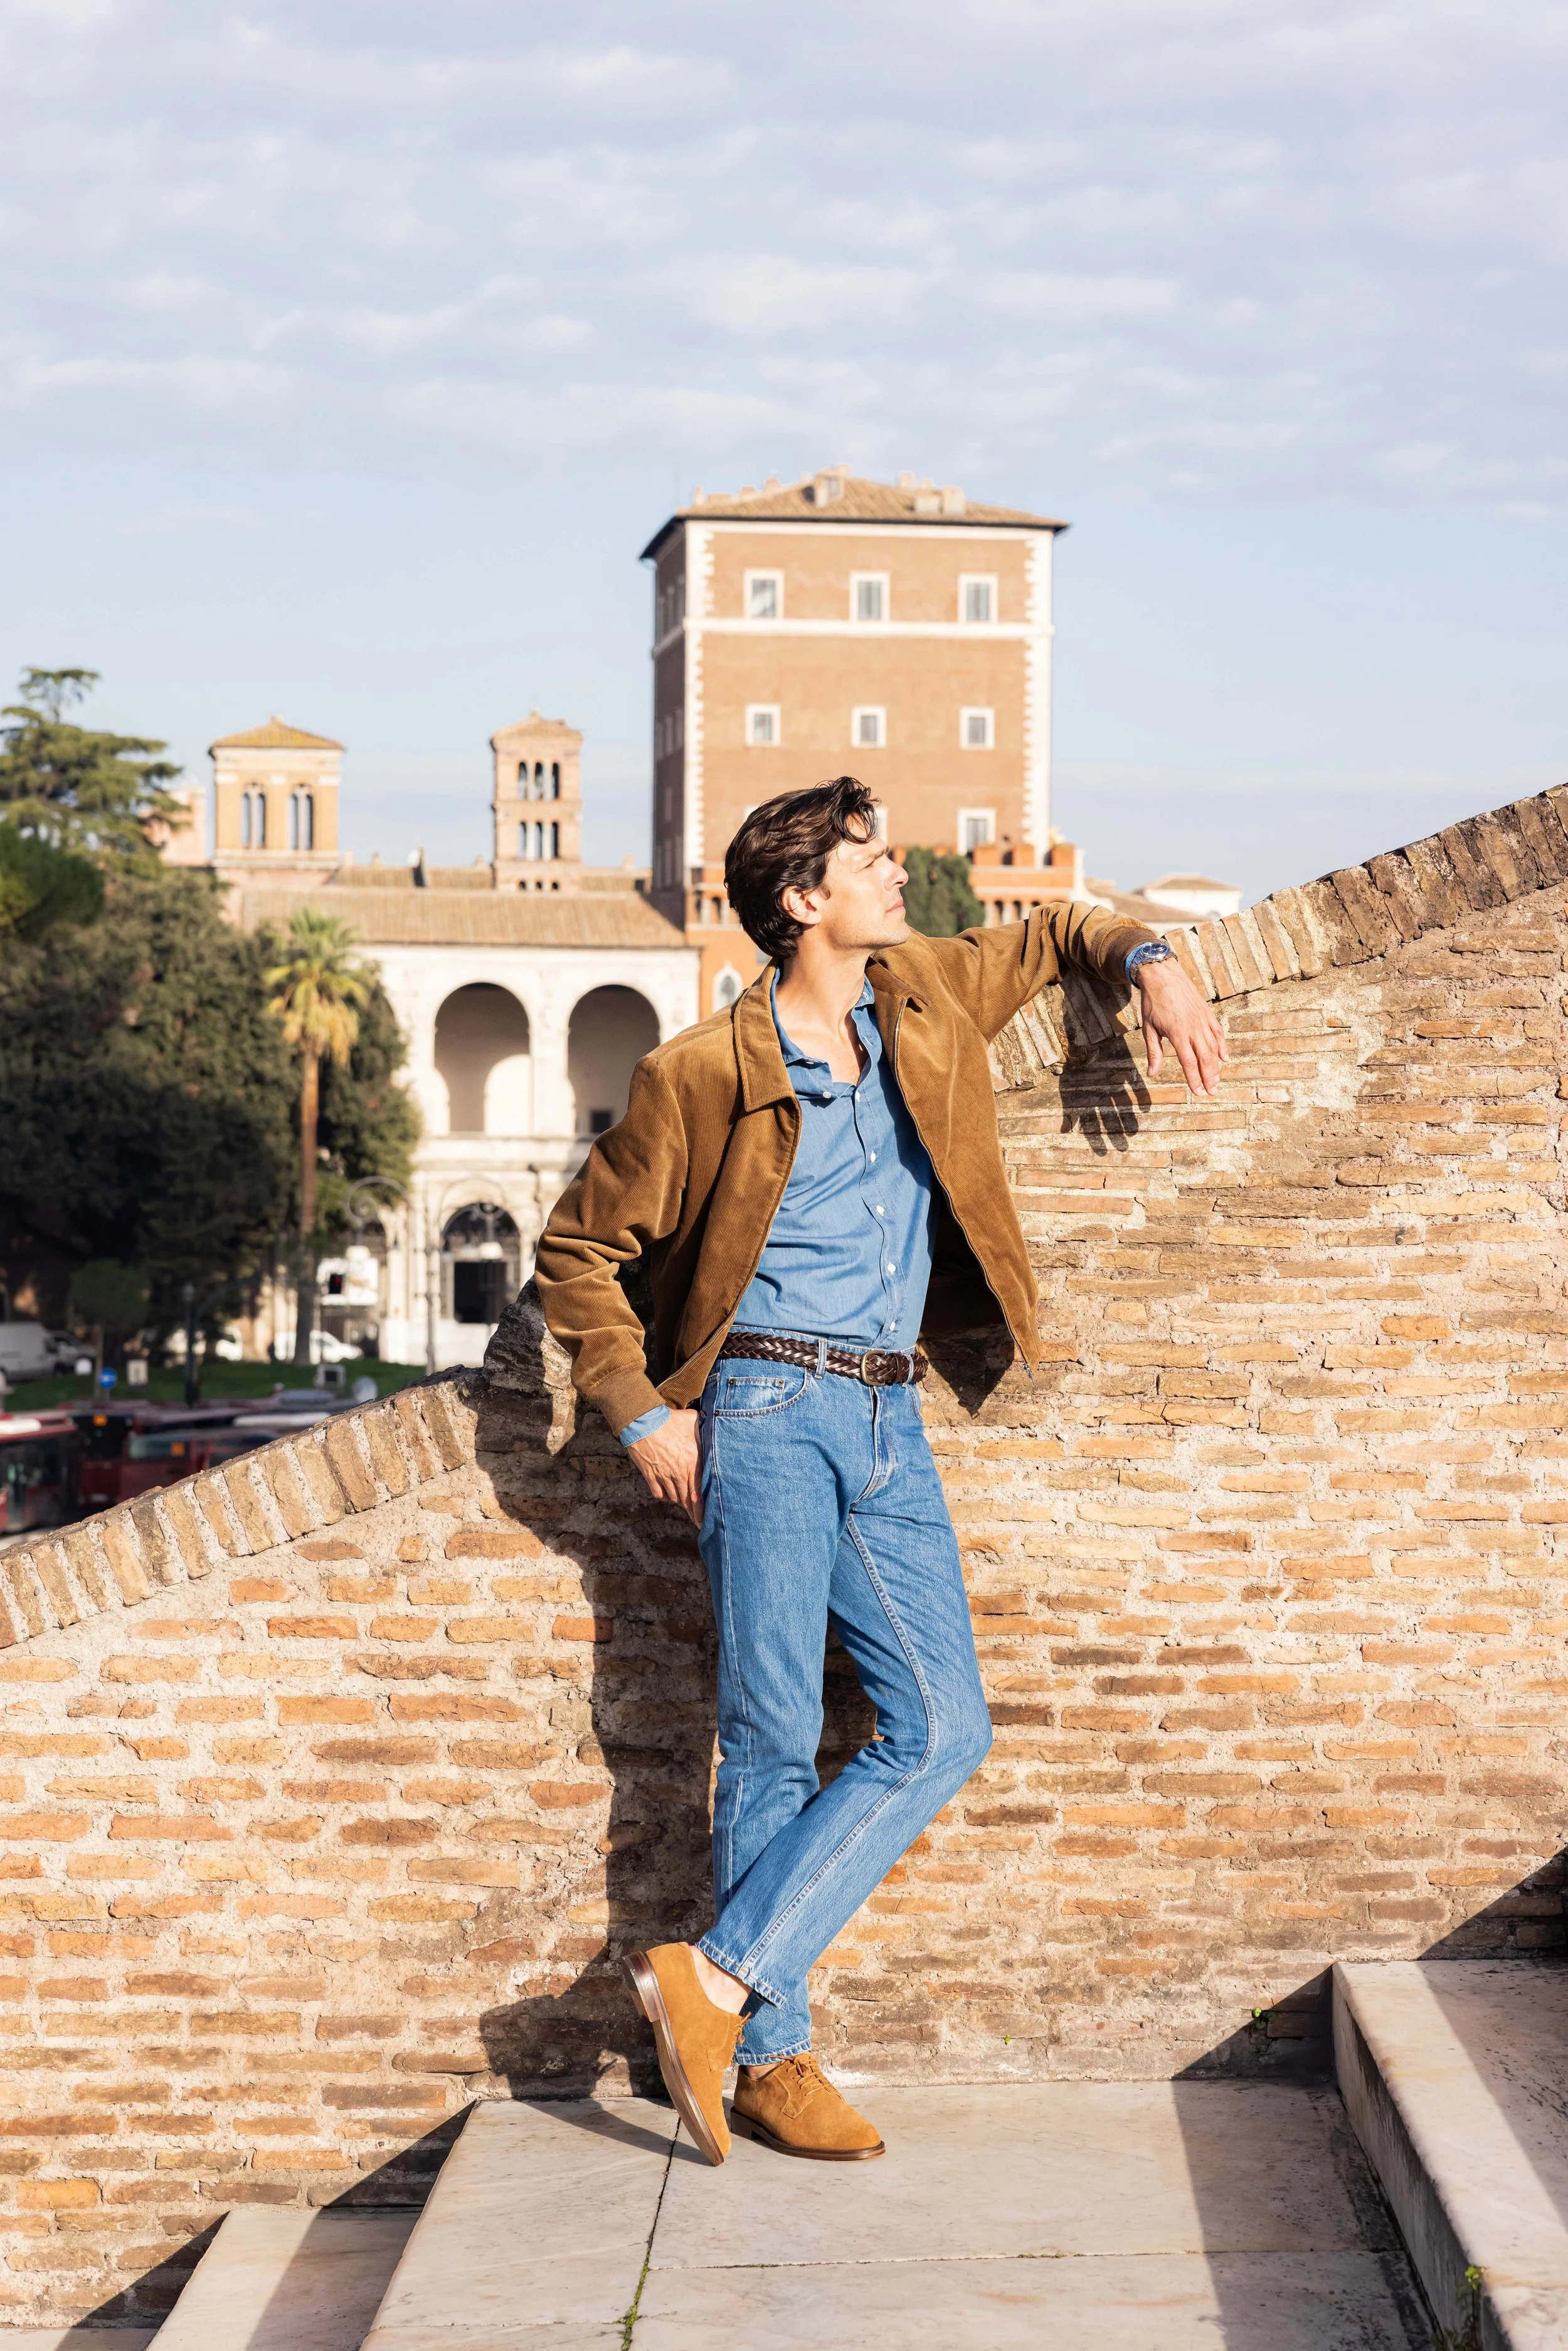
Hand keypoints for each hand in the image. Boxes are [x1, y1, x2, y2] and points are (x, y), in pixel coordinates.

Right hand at [627, 1408, 701, 1525]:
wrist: (643, 1422)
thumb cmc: (670, 1420)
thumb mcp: (693, 1421)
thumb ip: (705, 1427)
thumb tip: (714, 1424)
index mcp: (692, 1463)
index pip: (698, 1493)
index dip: (701, 1510)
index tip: (704, 1521)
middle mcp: (679, 1473)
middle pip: (687, 1500)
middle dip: (693, 1513)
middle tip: (697, 1522)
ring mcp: (663, 1476)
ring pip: (673, 1497)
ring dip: (680, 1503)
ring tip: (685, 1508)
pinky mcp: (650, 1475)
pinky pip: (658, 1493)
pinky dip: (664, 1497)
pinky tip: (668, 1496)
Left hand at [1136, 957, 1228, 1096]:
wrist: (1163, 976)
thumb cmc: (1153, 1003)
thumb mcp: (1149, 1028)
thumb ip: (1154, 1052)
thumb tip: (1152, 1074)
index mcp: (1178, 1033)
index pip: (1188, 1062)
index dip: (1194, 1079)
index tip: (1198, 1092)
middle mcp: (1193, 1028)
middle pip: (1205, 1058)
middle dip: (1209, 1077)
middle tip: (1212, 1092)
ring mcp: (1202, 1020)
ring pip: (1213, 1047)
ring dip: (1216, 1066)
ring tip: (1217, 1080)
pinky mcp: (1207, 1013)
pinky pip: (1217, 1033)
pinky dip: (1222, 1046)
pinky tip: (1225, 1058)